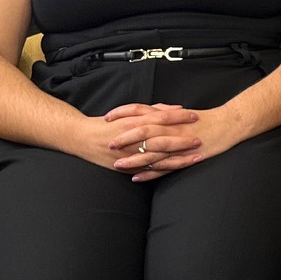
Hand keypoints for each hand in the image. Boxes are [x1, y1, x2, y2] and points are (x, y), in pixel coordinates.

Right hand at [71, 107, 191, 175]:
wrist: (81, 137)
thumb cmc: (107, 123)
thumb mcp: (128, 112)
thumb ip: (151, 110)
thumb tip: (174, 108)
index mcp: (134, 122)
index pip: (161, 118)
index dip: (179, 117)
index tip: (195, 116)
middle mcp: (133, 138)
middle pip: (163, 139)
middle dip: (183, 140)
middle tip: (199, 139)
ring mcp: (131, 155)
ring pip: (159, 157)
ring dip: (179, 158)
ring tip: (196, 157)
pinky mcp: (128, 167)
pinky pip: (149, 170)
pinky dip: (163, 170)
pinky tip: (178, 169)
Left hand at [102, 103, 248, 181]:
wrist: (229, 124)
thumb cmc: (205, 119)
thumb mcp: (182, 113)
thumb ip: (164, 113)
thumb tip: (147, 113)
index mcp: (168, 115)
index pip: (140, 111)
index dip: (122, 114)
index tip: (107, 117)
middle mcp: (171, 128)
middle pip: (143, 131)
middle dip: (124, 138)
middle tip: (109, 144)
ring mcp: (178, 143)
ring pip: (151, 151)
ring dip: (133, 159)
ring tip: (117, 165)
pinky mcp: (185, 157)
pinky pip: (164, 167)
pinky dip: (150, 173)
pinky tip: (136, 178)